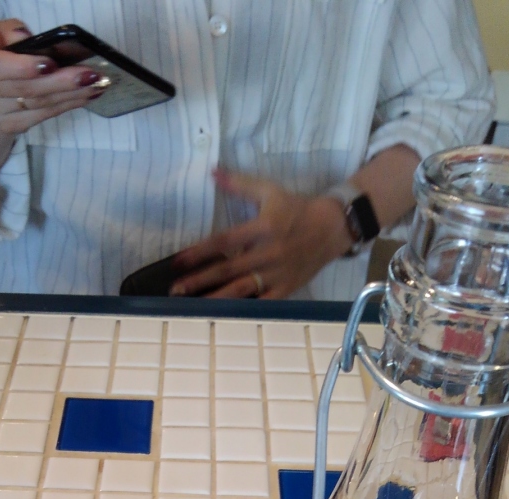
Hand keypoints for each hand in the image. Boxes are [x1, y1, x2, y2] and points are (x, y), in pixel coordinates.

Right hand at [0, 19, 104, 137]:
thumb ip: (11, 33)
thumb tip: (34, 43)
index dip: (21, 68)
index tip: (49, 64)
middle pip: (23, 89)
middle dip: (61, 82)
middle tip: (90, 75)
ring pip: (37, 105)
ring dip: (71, 95)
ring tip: (96, 84)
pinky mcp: (10, 127)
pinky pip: (42, 117)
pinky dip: (67, 105)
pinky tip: (87, 96)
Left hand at [170, 168, 352, 298]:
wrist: (332, 227)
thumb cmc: (297, 208)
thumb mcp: (269, 190)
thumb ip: (239, 184)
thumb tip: (213, 172)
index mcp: (262, 228)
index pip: (224, 241)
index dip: (199, 252)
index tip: (178, 261)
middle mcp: (268, 253)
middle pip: (228, 269)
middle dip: (200, 280)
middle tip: (176, 290)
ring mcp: (277, 274)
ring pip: (242, 290)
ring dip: (216, 298)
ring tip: (192, 307)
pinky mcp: (286, 289)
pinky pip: (262, 304)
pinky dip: (244, 311)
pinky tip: (224, 317)